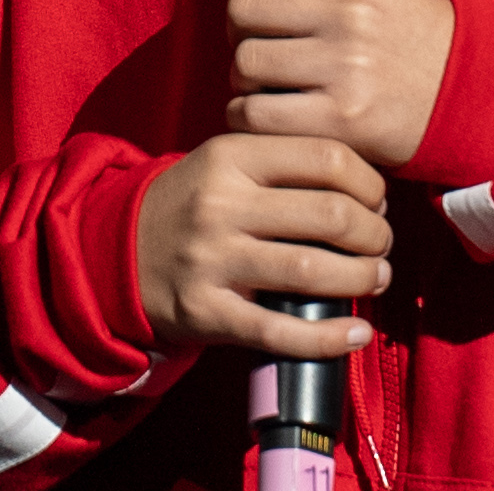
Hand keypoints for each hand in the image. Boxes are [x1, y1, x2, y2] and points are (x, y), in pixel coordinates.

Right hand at [132, 134, 390, 357]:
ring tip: (376, 279)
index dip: (369, 182)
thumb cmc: (190, 202)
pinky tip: (355, 334)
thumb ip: (283, 160)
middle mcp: (222, 204)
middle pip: (330, 214)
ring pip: (311, 270)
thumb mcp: (225, 161)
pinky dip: (327, 337)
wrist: (111, 250)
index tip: (378, 200)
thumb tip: (367, 184)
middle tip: (382, 244)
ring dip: (362, 279)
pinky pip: (279, 331)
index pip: (327, 158)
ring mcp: (212, 260)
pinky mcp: (205, 311)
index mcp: (232, 155)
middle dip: (374, 234)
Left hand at [224, 0, 455, 168]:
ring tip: (267, 83)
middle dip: (239, 29)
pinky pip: (255, 114)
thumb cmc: (414, 37)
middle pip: (242, 8)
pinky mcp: (340, 119)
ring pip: (244, 63)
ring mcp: (344, 67)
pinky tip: (267, 113)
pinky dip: (247, 116)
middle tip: (258, 44)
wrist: (470, 95)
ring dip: (243, 78)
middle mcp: (349, 12)